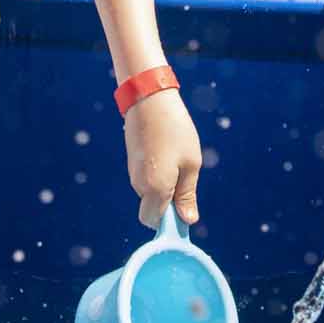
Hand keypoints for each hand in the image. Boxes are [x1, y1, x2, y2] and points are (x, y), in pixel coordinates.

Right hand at [122, 87, 200, 228]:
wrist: (149, 100)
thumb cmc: (175, 131)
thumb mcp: (191, 163)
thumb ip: (187, 195)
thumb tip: (188, 220)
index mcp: (155, 189)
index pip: (154, 222)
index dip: (169, 222)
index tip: (184, 212)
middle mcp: (139, 185)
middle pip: (151, 209)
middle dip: (167, 204)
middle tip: (185, 181)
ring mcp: (133, 173)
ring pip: (149, 194)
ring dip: (164, 187)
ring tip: (178, 159)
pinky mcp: (132, 162)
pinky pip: (146, 179)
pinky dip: (157, 174)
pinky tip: (167, 153)